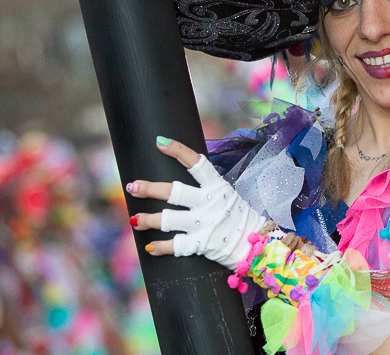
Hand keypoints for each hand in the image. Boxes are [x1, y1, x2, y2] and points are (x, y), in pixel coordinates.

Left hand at [127, 136, 267, 268]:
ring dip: (148, 219)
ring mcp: (204, 224)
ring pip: (168, 219)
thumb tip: (177, 183)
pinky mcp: (202, 244)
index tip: (160, 142)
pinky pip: (175, 245)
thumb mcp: (226, 195)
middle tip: (132, 186)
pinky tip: (150, 247)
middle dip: (150, 188)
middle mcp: (209, 203)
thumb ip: (206, 188)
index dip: (177, 151)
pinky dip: (160, 247)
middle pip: (174, 191)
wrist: (257, 244)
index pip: (196, 163)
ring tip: (135, 219)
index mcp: (216, 186)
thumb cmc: (237, 217)